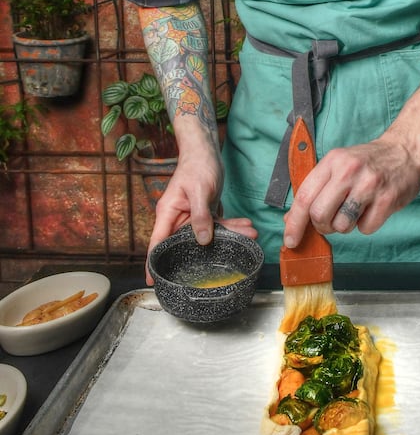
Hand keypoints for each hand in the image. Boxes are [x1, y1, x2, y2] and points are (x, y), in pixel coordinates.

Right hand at [144, 151, 256, 282]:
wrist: (205, 152)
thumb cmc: (197, 166)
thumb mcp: (199, 191)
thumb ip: (201, 215)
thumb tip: (203, 240)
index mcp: (168, 214)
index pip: (157, 243)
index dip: (153, 264)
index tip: (153, 282)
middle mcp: (178, 218)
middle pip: (187, 243)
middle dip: (208, 252)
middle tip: (229, 259)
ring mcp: (191, 217)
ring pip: (208, 236)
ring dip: (229, 236)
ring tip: (251, 235)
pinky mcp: (205, 214)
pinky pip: (217, 226)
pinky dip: (232, 227)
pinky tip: (247, 227)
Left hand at [282, 133, 419, 249]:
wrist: (406, 150)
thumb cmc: (369, 162)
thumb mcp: (339, 165)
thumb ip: (316, 189)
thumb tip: (292, 219)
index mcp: (332, 161)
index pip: (304, 196)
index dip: (294, 223)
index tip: (290, 239)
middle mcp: (348, 171)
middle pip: (319, 215)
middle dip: (322, 226)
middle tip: (332, 220)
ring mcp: (369, 185)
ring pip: (342, 226)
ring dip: (346, 226)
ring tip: (356, 209)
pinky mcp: (387, 199)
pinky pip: (366, 229)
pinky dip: (367, 225)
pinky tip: (373, 209)